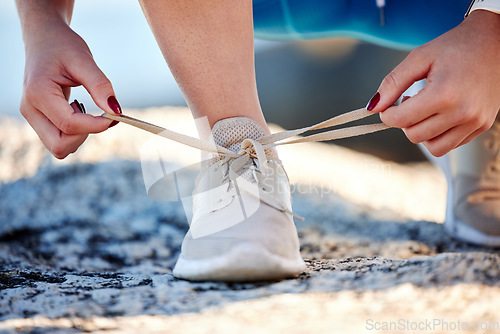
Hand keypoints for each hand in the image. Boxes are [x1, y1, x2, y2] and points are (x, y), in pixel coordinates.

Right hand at [19, 7, 119, 158]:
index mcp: (38, 93)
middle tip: (99, 115)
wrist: (43, 38)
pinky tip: (80, 112)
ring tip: (86, 109)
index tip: (114, 116)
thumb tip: (116, 111)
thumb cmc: (62, 45)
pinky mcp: (39, 119)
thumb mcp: (84, 60)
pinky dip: (76, 133)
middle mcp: (30, 109)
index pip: (69, 125)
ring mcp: (32, 116)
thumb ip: (100, 86)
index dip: (96, 126)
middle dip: (85, 136)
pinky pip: (59, 139)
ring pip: (59, 147)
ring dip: (81, 135)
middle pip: (60, 146)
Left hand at [368, 10, 499, 156]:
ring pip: (433, 147)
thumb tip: (373, 106)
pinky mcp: (481, 127)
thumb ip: (393, 83)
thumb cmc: (457, 46)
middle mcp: (463, 112)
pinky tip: (439, 114)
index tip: (388, 105)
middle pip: (415, 135)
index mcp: (445, 94)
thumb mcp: (419, 57)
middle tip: (408, 102)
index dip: (387, 114)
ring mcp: (475, 122)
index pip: (402, 120)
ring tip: (424, 110)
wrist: (496, 41)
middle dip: (404, 122)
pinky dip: (438, 134)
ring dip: (421, 132)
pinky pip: (451, 144)